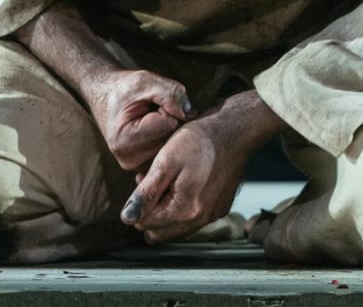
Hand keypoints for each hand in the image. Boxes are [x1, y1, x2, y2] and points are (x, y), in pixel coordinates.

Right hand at [79, 68, 191, 172]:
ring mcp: (138, 166)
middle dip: (171, 119)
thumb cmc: (125, 89)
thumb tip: (190, 113)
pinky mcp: (145, 166)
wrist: (106, 98)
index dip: (168, 107)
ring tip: (152, 118)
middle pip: (172, 139)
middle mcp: (130, 160)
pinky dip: (167, 138)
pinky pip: (169, 151)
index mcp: (125, 141)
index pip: (169, 124)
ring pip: (173, 146)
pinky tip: (156, 129)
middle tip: (154, 109)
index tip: (153, 101)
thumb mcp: (145, 81)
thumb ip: (170, 93)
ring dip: (170, 129)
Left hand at [121, 92, 280, 244]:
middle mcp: (201, 219)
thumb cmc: (200, 140)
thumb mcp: (165, 161)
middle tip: (154, 182)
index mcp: (186, 210)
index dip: (138, 202)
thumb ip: (145, 193)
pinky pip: (192, 220)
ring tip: (168, 181)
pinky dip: (182, 207)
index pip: (144, 224)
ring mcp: (212, 215)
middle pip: (159, 233)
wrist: (235, 130)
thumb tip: (127, 218)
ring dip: (165, 210)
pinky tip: (184, 183)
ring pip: (175, 229)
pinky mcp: (220, 208)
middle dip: (150, 211)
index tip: (144, 178)